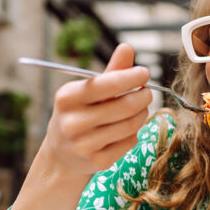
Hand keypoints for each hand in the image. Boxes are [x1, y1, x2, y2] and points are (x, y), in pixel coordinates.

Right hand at [42, 43, 151, 178]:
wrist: (62, 155)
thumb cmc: (79, 114)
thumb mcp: (87, 91)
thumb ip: (110, 71)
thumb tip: (127, 48)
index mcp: (67, 98)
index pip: (107, 84)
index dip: (131, 77)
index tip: (144, 73)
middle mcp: (73, 122)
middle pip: (125, 106)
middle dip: (143, 97)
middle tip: (147, 93)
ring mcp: (84, 144)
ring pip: (131, 125)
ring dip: (142, 114)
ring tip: (139, 109)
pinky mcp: (97, 161)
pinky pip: (129, 142)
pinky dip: (134, 133)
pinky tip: (127, 130)